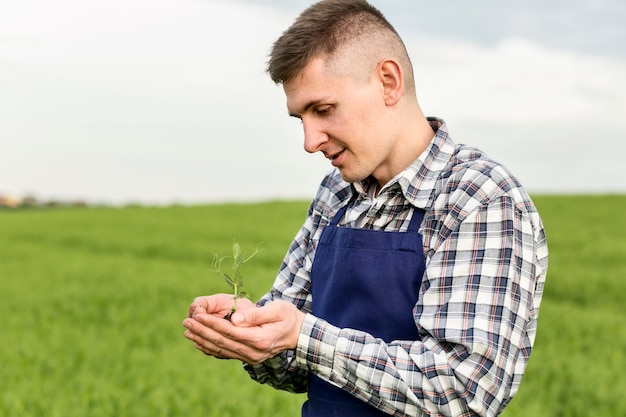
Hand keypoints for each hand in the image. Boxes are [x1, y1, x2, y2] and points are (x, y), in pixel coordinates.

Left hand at [182, 295, 305, 364]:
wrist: (298, 334)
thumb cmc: (288, 316)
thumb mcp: (277, 310)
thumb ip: (256, 315)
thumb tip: (234, 318)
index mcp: (259, 339)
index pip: (229, 331)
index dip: (211, 323)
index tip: (197, 315)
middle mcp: (253, 352)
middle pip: (222, 342)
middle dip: (202, 331)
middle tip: (186, 322)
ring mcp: (250, 357)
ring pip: (221, 350)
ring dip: (202, 340)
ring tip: (188, 332)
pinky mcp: (248, 358)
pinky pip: (225, 354)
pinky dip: (210, 349)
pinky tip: (199, 343)